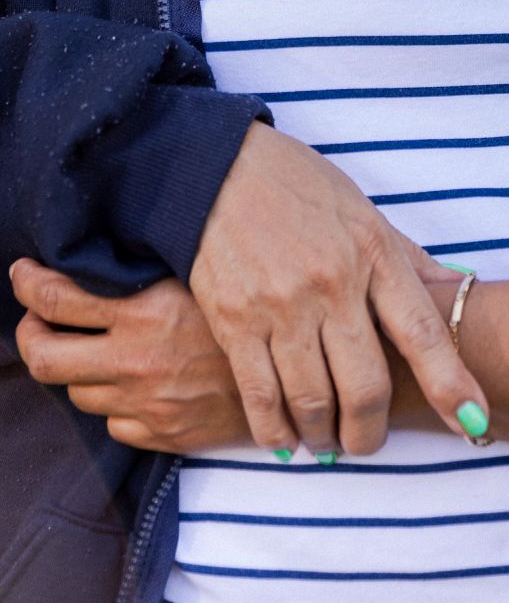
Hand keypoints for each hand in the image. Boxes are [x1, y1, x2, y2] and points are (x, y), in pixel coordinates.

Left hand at [12, 260, 249, 451]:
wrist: (305, 371)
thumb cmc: (256, 307)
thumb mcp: (203, 271)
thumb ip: (151, 267)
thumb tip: (102, 248)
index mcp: (146, 310)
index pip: (57, 299)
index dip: (28, 283)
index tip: (24, 272)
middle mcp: (138, 361)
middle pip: (45, 357)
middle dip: (31, 334)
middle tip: (37, 318)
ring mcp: (147, 404)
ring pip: (77, 392)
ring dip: (80, 368)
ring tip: (96, 348)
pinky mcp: (162, 435)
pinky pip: (114, 424)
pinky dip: (116, 403)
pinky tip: (137, 382)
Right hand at [187, 122, 487, 458]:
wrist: (219, 166)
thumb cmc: (301, 188)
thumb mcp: (366, 212)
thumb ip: (408, 260)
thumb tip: (459, 288)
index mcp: (374, 253)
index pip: (423, 332)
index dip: (451, 385)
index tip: (473, 423)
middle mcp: (334, 283)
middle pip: (366, 386)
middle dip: (371, 432)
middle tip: (367, 443)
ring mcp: (282, 305)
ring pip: (313, 401)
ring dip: (324, 437)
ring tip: (326, 442)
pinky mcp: (235, 320)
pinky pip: (261, 396)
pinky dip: (275, 431)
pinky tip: (285, 440)